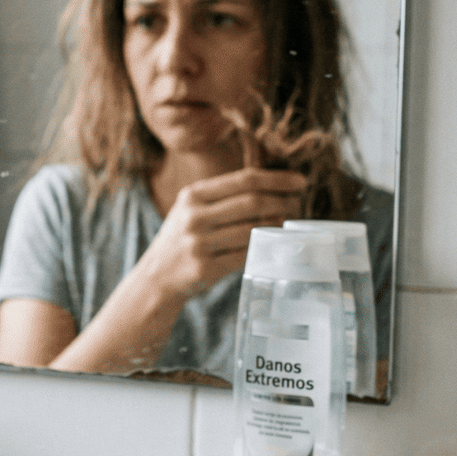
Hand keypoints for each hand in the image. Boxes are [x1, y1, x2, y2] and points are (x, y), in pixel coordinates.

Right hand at [140, 167, 306, 301]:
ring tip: (285, 224)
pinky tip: (272, 246)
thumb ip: (223, 196)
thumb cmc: (182, 238)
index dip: (277, 179)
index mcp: (192, 195)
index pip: (244, 180)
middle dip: (282, 202)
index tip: (300, 182)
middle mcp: (193, 216)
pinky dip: (264, 249)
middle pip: (252, 202)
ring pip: (253, 229)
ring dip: (276, 226)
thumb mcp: (191, 209)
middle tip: (297, 205)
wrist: (156, 276)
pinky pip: (246, 255)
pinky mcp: (205, 268)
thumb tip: (273, 187)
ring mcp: (198, 243)